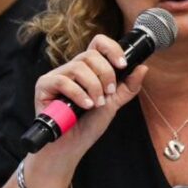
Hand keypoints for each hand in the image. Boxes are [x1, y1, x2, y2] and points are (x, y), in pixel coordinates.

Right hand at [32, 34, 145, 157]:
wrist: (72, 144)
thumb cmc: (88, 124)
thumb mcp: (114, 103)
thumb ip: (128, 86)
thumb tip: (142, 67)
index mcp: (89, 69)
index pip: (98, 43)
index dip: (112, 49)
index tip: (122, 65)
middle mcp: (73, 68)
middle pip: (91, 54)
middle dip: (105, 75)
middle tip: (107, 94)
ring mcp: (57, 75)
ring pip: (79, 67)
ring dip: (93, 87)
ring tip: (96, 104)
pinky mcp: (44, 85)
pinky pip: (63, 80)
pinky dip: (79, 94)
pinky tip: (85, 105)